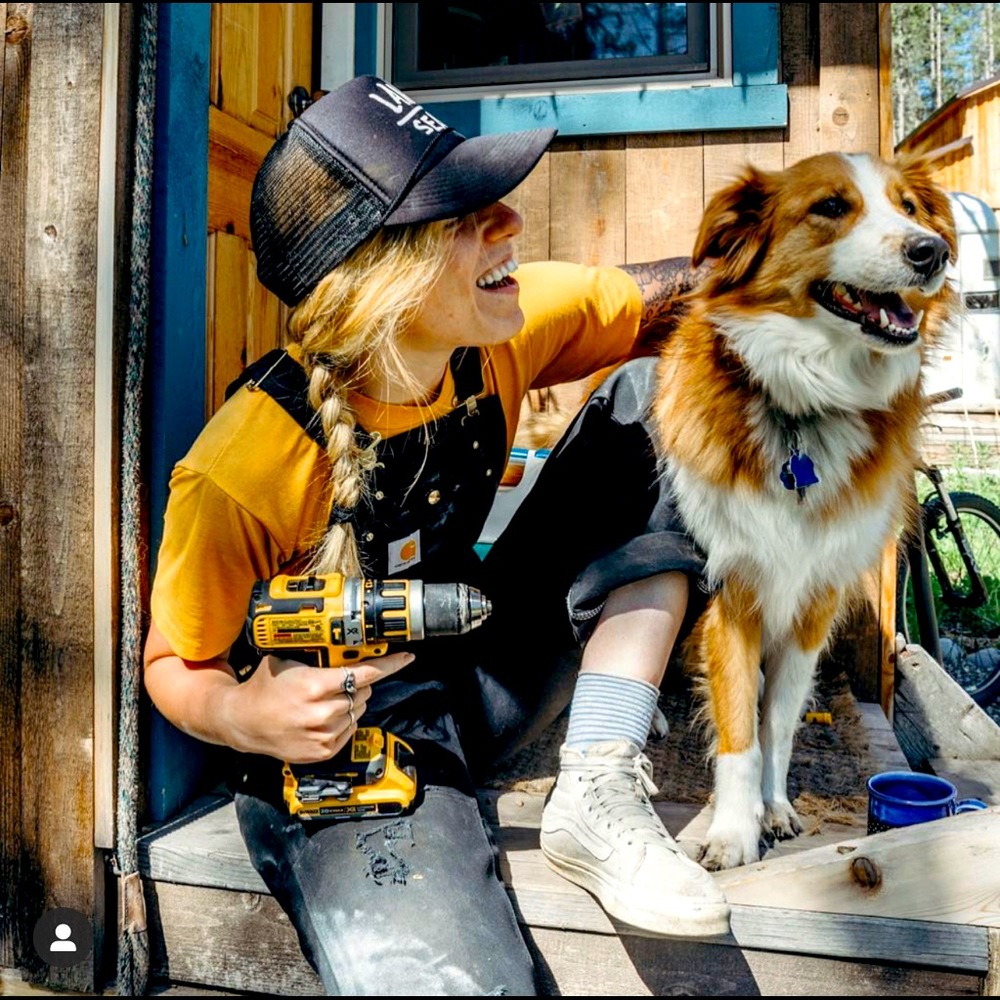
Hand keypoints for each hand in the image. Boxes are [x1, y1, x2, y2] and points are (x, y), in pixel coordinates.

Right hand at [221, 651, 413, 762]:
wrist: (243, 722)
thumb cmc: (264, 688)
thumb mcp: (288, 660)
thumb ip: (317, 656)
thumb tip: (345, 645)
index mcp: (315, 685)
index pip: (363, 673)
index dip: (389, 665)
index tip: (406, 658)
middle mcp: (322, 712)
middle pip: (363, 692)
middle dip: (357, 684)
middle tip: (337, 681)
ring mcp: (323, 734)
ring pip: (358, 711)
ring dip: (350, 703)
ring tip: (324, 700)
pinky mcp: (322, 751)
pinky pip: (349, 730)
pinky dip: (343, 721)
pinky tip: (323, 716)